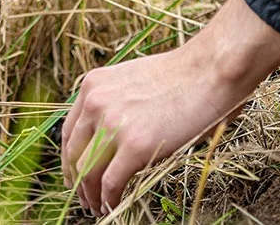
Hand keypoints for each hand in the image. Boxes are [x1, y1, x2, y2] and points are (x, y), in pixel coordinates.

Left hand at [61, 0, 279, 215]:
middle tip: (84, 198)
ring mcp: (112, 124)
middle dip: (77, 180)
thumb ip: (115, 102)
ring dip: (90, 195)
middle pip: (74, 154)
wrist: (210, 71)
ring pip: (88, 172)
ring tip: (97, 208)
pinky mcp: (135, 146)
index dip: (70, 158)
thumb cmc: (182, 76)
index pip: (69, 131)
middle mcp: (95, 103)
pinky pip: (111, 182)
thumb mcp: (132, 81)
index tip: (74, 174)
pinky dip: (108, 200)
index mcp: (92, 86)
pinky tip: (112, 207)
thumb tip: (111, 133)